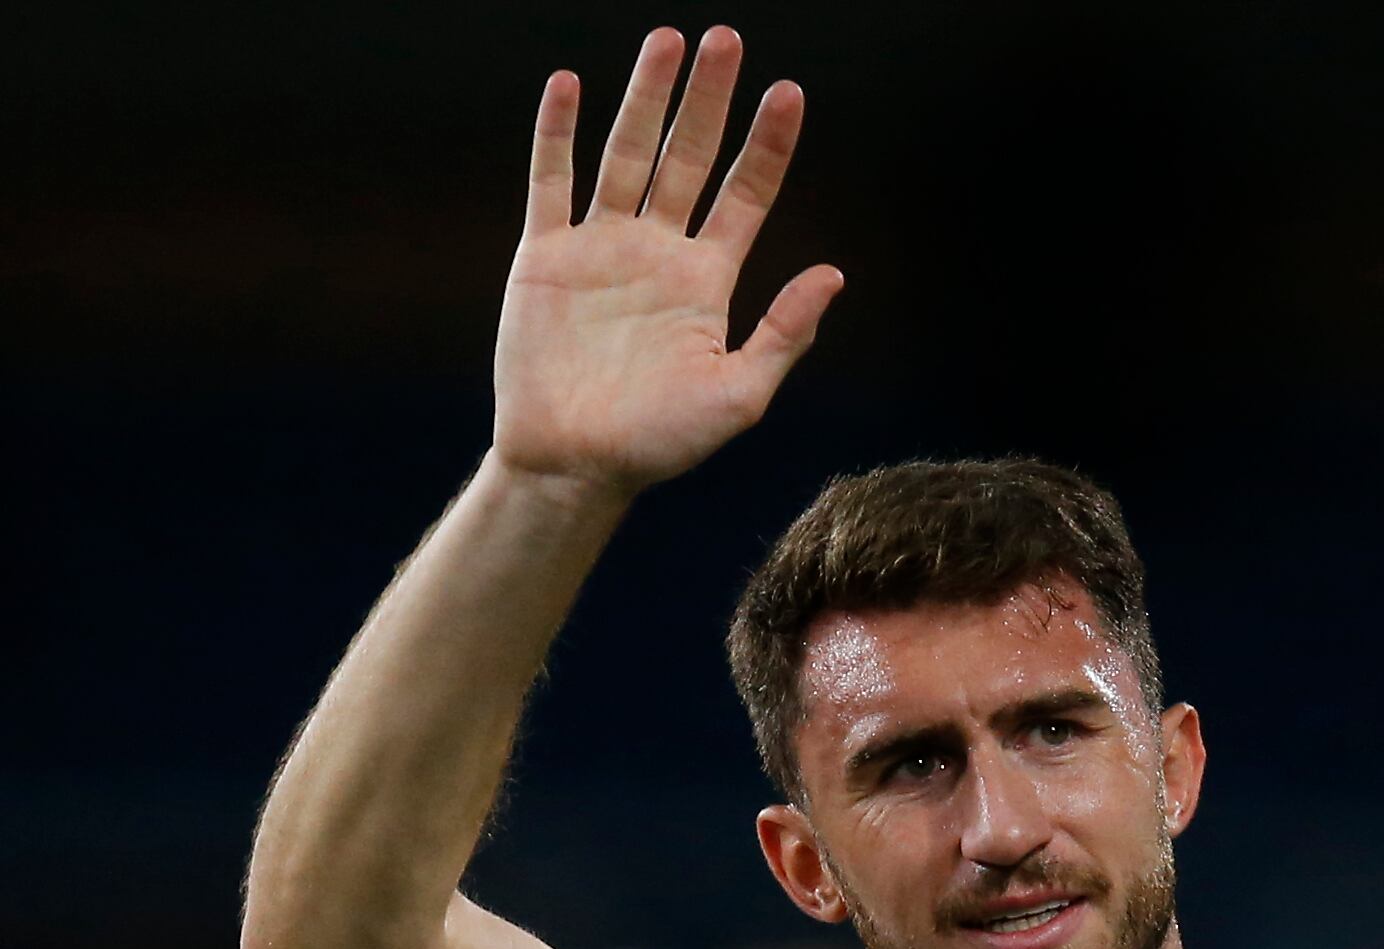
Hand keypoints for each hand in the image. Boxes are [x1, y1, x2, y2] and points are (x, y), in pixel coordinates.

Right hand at [494, 25, 841, 494]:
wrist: (574, 467)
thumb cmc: (658, 445)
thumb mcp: (737, 397)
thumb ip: (784, 335)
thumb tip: (834, 274)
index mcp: (706, 282)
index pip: (745, 195)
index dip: (767, 145)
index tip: (789, 94)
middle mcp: (658, 252)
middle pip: (690, 156)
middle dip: (710, 99)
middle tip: (727, 38)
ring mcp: (601, 247)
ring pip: (627, 152)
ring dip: (645, 96)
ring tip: (667, 40)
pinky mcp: (547, 256)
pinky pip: (551, 181)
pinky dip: (556, 134)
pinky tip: (569, 86)